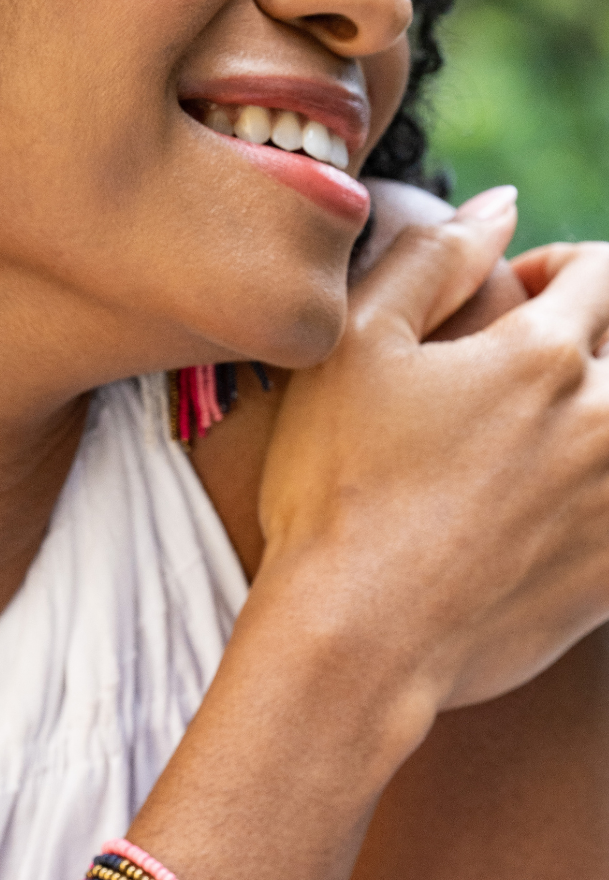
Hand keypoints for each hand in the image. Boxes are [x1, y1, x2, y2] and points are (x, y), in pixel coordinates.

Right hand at [256, 188, 608, 711]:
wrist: (355, 639)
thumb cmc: (334, 493)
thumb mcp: (350, 352)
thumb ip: (430, 260)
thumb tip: (502, 204)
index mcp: (541, 355)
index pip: (602, 272)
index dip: (561, 268)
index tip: (520, 296)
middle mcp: (603, 421)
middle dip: (601, 334)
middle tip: (543, 364)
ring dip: (599, 414)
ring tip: (551, 431)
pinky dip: (602, 492)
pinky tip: (553, 505)